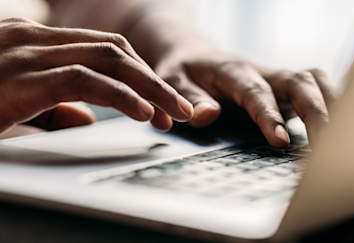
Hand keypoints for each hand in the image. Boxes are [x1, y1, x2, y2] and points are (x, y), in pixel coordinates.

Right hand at [0, 17, 192, 135]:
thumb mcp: (13, 104)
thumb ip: (52, 108)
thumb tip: (88, 118)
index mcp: (34, 42)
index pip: (104, 50)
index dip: (140, 76)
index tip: (161, 103)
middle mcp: (33, 38)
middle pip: (116, 52)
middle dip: (154, 80)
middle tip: (180, 108)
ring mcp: (26, 52)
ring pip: (109, 61)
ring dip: (149, 88)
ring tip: (174, 113)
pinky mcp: (20, 75)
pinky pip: (84, 81)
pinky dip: (121, 97)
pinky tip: (144, 113)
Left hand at [125, 13, 339, 147]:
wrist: (193, 53)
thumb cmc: (182, 69)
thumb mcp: (171, 80)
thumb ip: (188, 98)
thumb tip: (207, 116)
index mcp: (232, 70)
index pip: (256, 92)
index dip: (270, 115)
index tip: (281, 141)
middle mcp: (260, 71)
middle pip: (298, 82)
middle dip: (316, 112)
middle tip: (327, 145)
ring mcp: (275, 78)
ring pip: (313, 81)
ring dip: (332, 104)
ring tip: (344, 136)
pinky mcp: (283, 87)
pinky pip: (314, 87)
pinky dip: (332, 100)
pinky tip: (343, 121)